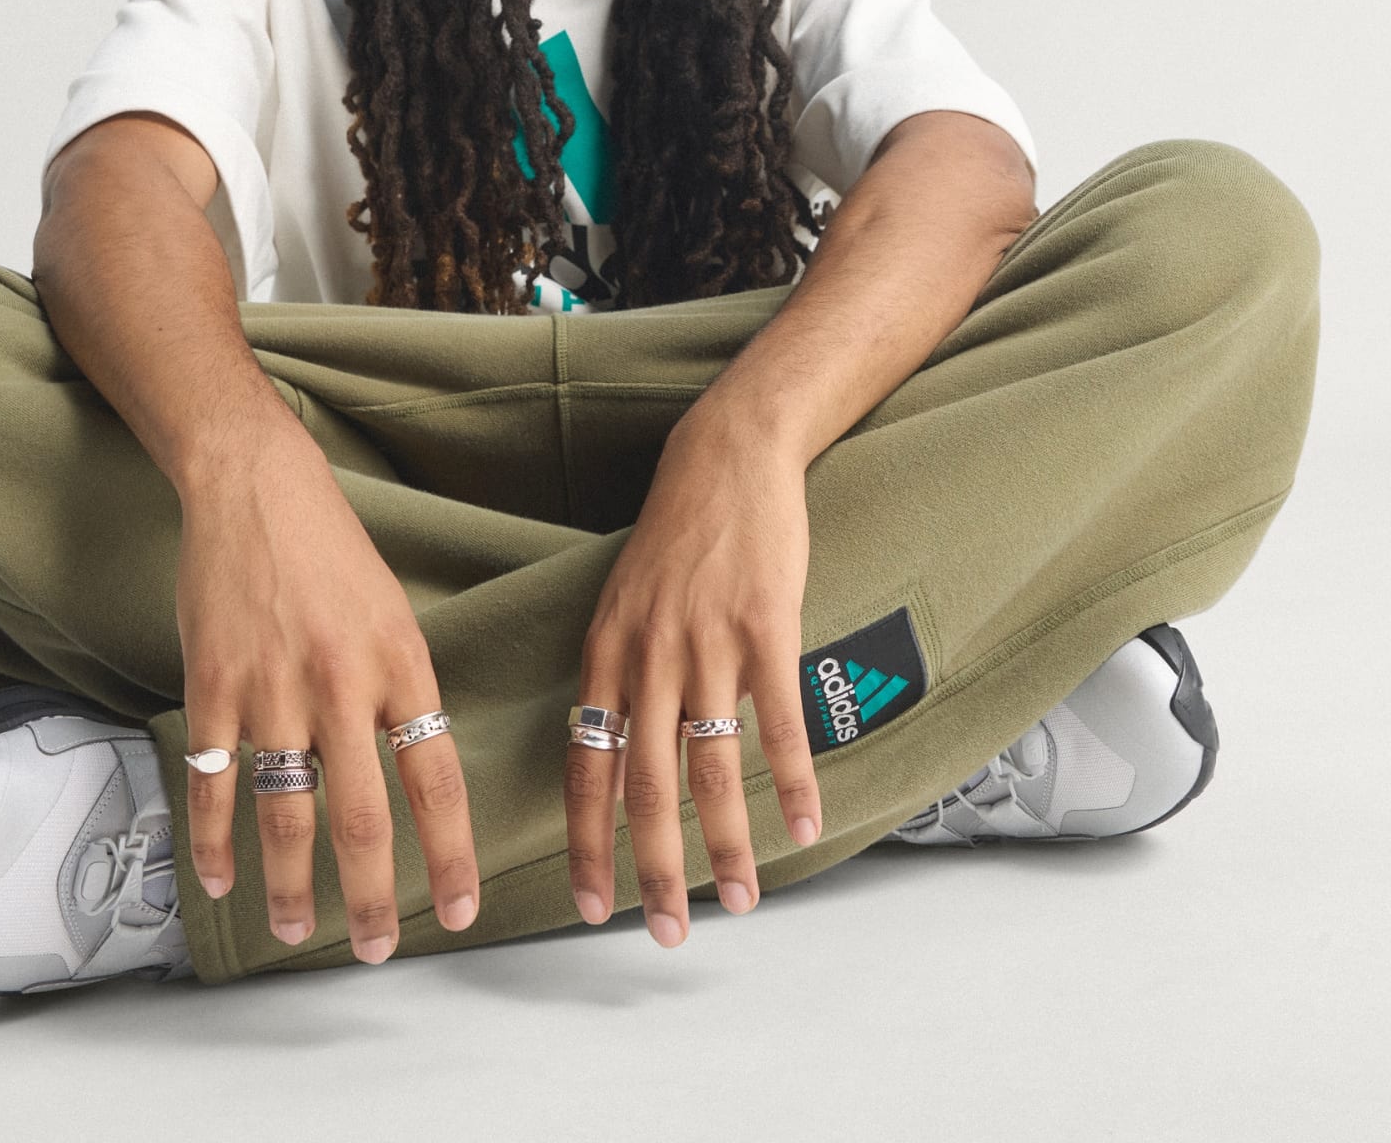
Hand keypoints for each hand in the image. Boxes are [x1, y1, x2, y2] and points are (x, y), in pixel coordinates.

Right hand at [174, 414, 479, 961]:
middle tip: (375, 949)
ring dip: (291, 886)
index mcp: (402, 665)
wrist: (258, 488)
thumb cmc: (332, 551)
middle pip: (363, 817)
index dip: (450, 855)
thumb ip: (402, 693)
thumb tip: (415, 771)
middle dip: (371, 898)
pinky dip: (214, 840)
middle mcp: (343, 684)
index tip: (457, 910)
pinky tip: (219, 879)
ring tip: (299, 930)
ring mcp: (274, 688)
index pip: (437, 779)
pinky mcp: (215, 684)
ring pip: (287, 814)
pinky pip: (216, 780)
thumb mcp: (395, 614)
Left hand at [565, 412, 822, 945]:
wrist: (727, 457)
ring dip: (726, 844)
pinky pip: (779, 722)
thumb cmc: (679, 533)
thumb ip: (624, 673)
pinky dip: (793, 783)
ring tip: (741, 900)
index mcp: (606, 652)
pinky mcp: (766, 627)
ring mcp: (707, 642)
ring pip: (711, 766)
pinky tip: (806, 826)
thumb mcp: (626, 599)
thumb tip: (620, 752)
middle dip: (654, 869)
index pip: (585, 765)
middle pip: (644, 784)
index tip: (590, 906)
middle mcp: (648, 654)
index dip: (587, 842)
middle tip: (666, 933)